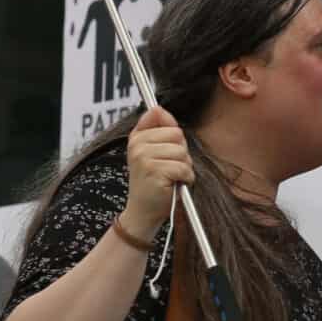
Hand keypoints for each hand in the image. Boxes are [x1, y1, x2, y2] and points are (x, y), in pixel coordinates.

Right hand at [118, 106, 192, 240]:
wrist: (143, 212)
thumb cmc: (152, 183)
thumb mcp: (152, 152)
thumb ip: (157, 129)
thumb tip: (159, 108)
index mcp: (136, 137)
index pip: (168, 123)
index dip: (174, 140)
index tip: (165, 153)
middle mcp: (137, 145)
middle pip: (177, 136)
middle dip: (181, 154)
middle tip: (169, 169)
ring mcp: (144, 158)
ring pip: (182, 153)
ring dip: (184, 168)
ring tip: (171, 178)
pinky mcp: (154, 172)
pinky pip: (183, 168)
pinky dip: (185, 179)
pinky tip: (174, 185)